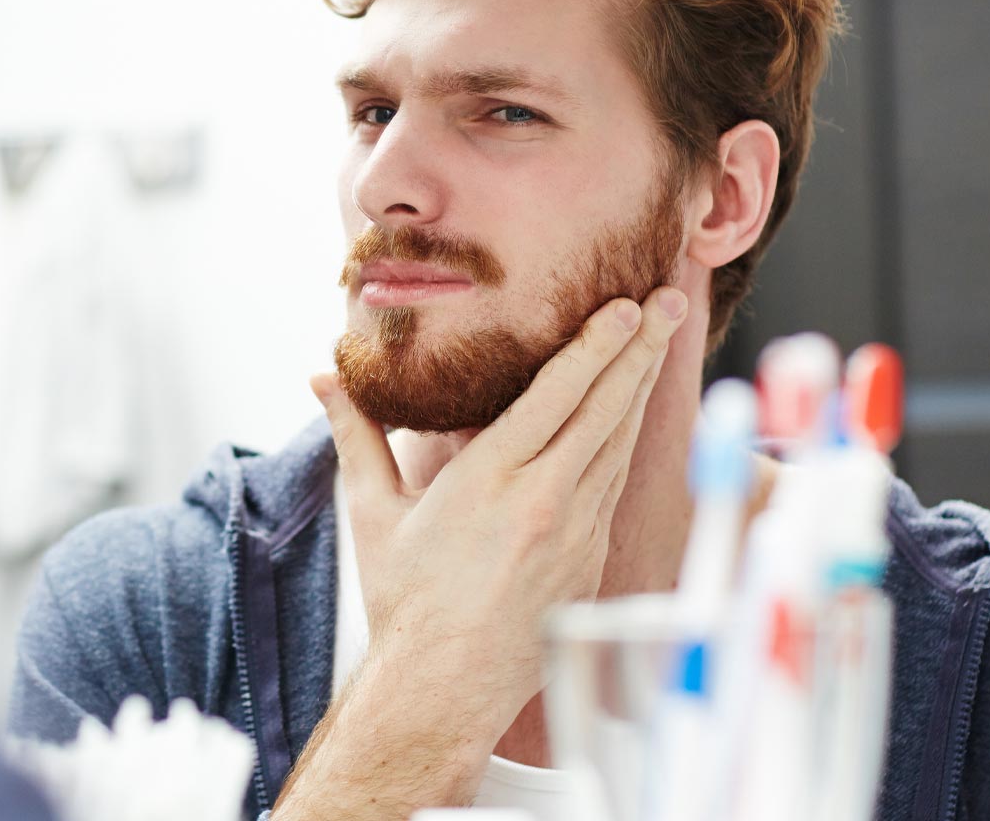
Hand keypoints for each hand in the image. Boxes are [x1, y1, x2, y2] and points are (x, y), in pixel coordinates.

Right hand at [273, 287, 685, 819]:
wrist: (442, 688)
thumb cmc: (404, 601)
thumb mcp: (372, 511)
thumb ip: (357, 434)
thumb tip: (322, 376)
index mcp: (489, 481)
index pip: (557, 395)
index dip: (595, 346)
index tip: (624, 307)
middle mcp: (543, 502)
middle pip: (604, 410)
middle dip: (639, 351)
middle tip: (667, 301)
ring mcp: (575, 535)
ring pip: (618, 445)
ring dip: (640, 390)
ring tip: (659, 343)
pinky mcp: (591, 563)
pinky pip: (613, 488)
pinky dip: (626, 443)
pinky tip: (632, 415)